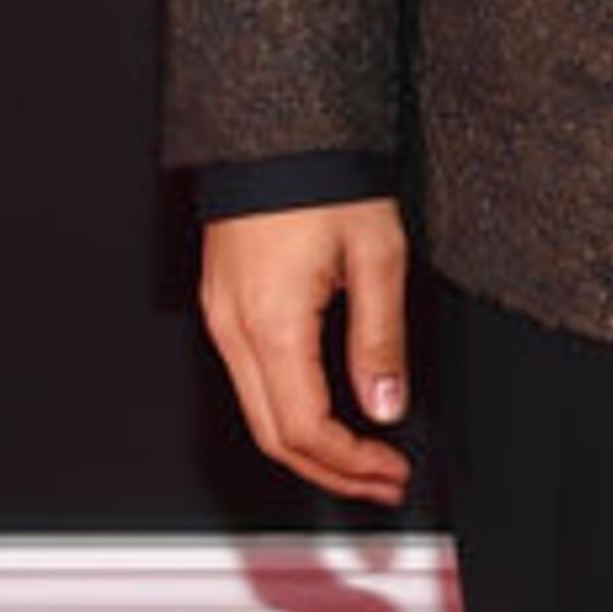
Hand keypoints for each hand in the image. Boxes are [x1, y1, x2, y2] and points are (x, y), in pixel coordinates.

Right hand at [197, 197, 413, 505]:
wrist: (276, 130)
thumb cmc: (323, 176)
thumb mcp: (377, 256)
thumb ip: (381, 339)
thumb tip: (385, 406)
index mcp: (272, 323)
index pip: (305, 429)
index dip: (351, 464)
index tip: (391, 470)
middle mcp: (234, 327)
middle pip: (273, 436)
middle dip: (331, 471)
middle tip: (381, 481)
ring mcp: (221, 317)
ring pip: (257, 413)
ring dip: (310, 446)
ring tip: (363, 456)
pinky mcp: (223, 304)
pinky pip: (249, 379)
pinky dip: (289, 411)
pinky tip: (327, 412)